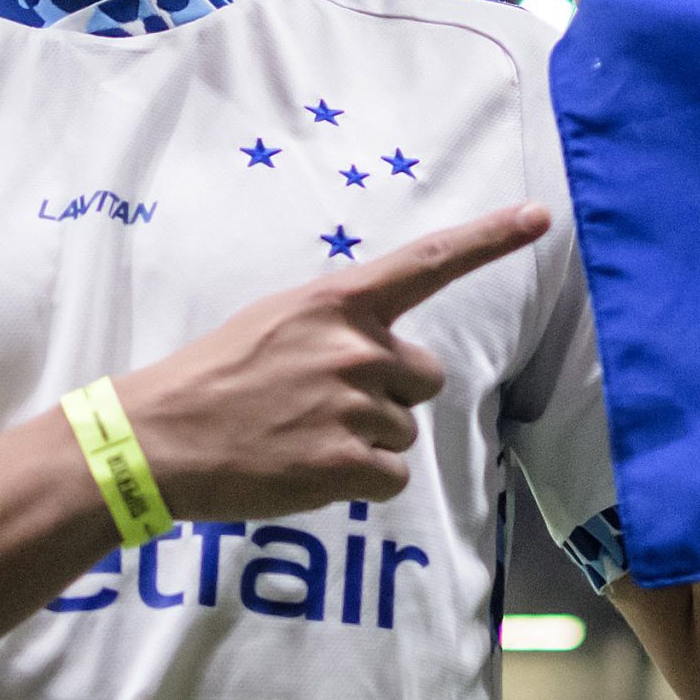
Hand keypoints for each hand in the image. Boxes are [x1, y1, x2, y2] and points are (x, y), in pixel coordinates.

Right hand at [115, 203, 549, 518]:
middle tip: (322, 405)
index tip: (540, 216)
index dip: (489, 239)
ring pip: (403, 432)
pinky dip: (358, 482)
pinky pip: (391, 478)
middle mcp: (357, 347)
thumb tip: (385, 351)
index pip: (429, 262)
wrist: (160, 438)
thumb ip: (339, 325)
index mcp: (338, 302)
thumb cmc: (216, 376)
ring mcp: (354, 406)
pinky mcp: (346, 463)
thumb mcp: (277, 320)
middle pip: (424, 378)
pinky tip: (308, 469)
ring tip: (301, 436)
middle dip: (390, 395)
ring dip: (365, 442)